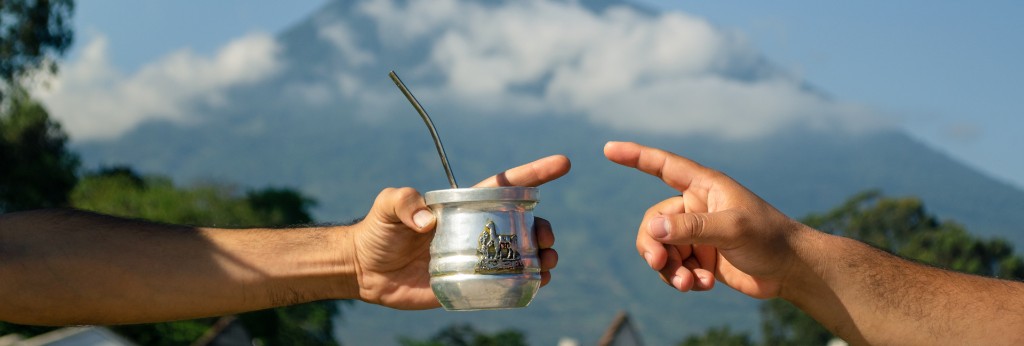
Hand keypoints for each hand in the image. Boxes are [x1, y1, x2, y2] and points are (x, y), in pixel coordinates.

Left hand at [350, 155, 569, 308]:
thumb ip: (404, 202)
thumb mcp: (387, 205)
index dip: (535, 174)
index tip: (564, 164)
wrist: (366, 269)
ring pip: (520, 256)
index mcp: (464, 206)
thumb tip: (429, 221)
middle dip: (544, 228)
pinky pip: (505, 285)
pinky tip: (537, 283)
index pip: (506, 187)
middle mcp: (476, 230)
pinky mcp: (469, 285)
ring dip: (541, 257)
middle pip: (522, 225)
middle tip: (546, 238)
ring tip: (547, 262)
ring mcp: (475, 258)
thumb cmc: (378, 230)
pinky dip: (527, 284)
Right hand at [604, 142, 808, 298]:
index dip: (635, 156)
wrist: (792, 271)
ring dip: (670, 269)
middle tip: (660, 264)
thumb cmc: (769, 238)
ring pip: (661, 249)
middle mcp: (696, 207)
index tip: (608, 149)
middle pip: (653, 222)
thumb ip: (691, 228)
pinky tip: (705, 286)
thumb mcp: (732, 229)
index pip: (662, 166)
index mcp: (704, 186)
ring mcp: (697, 234)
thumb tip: (651, 229)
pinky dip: (683, 279)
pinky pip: (674, 268)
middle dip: (653, 245)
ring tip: (689, 284)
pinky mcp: (701, 258)